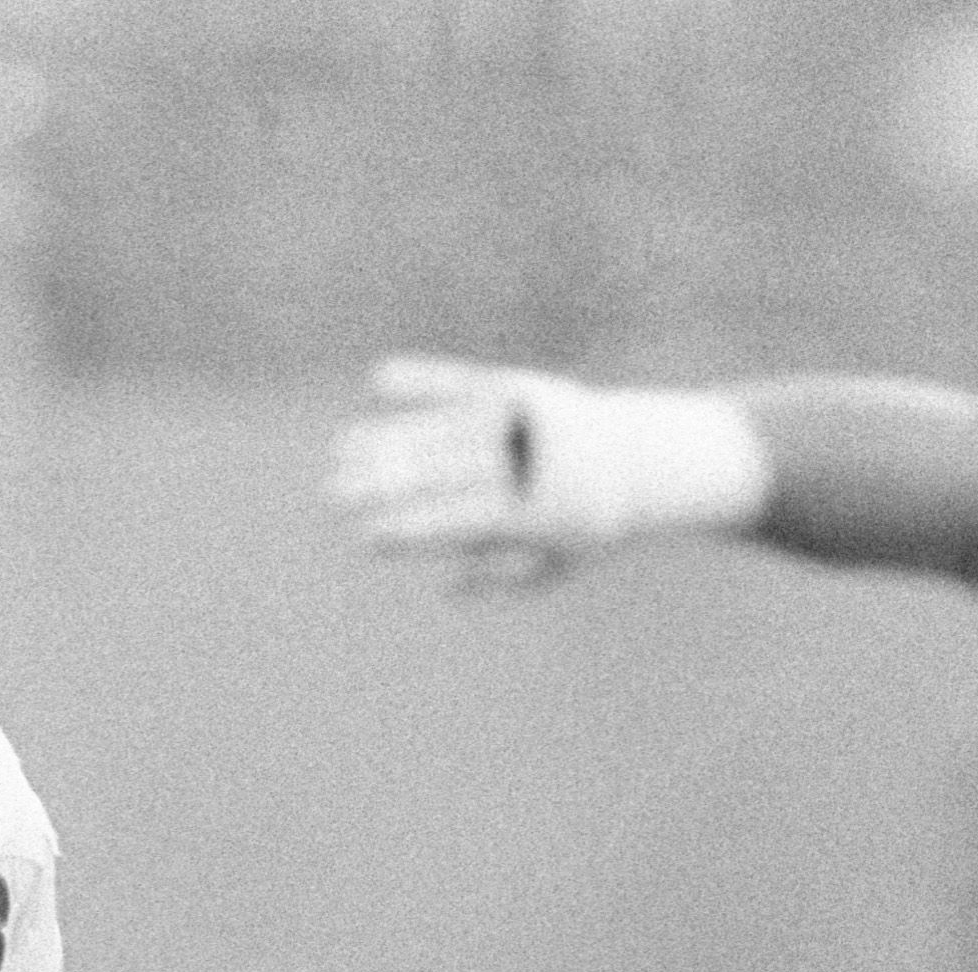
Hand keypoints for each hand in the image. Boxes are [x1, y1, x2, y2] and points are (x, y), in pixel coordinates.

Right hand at [329, 356, 594, 589]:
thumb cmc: (586, 524)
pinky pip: (462, 381)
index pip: (459, 521)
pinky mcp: (521, 385)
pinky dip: (421, 381)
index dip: (410, 528)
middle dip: (387, 481)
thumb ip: (500, 576)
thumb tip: (441, 585)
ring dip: (388, 438)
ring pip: (444, 429)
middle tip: (334, 490)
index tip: (364, 535)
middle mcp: (529, 461)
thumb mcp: (554, 564)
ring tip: (341, 449)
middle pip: (444, 472)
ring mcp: (524, 419)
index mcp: (537, 513)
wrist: (643, 459)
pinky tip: (378, 380)